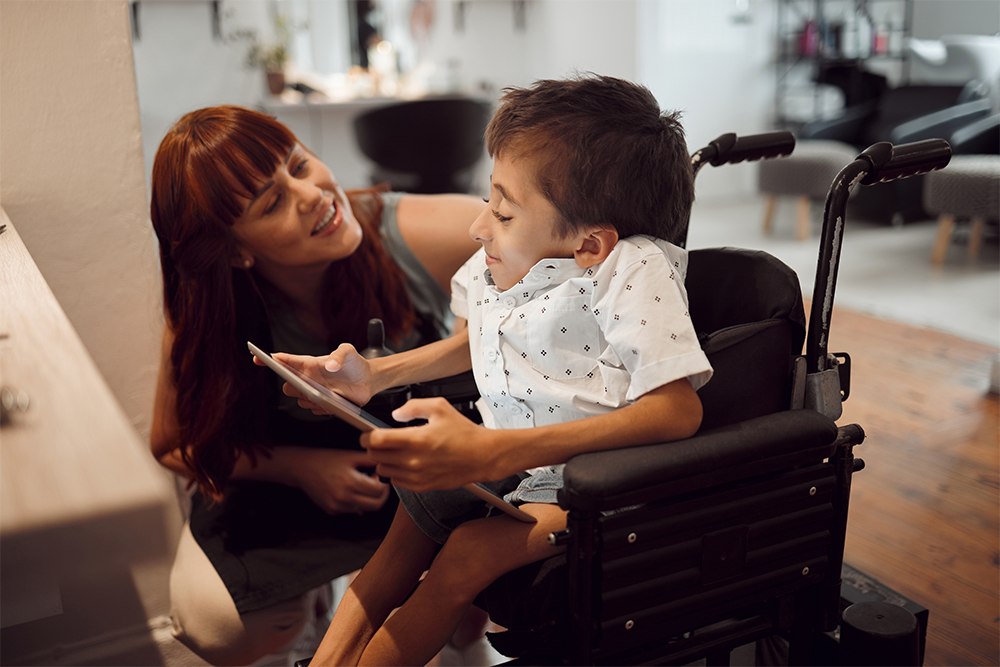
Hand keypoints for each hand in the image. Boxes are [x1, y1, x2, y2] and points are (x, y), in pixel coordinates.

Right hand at [268, 344, 374, 412]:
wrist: (368, 380)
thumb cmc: (353, 362)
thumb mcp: (348, 352)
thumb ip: (340, 354)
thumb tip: (330, 366)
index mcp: (308, 364)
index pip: (284, 362)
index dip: (269, 360)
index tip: (257, 357)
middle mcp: (307, 379)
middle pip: (287, 386)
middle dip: (293, 386)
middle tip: (305, 385)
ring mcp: (314, 393)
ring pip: (300, 400)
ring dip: (308, 399)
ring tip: (326, 395)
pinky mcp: (322, 405)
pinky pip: (314, 410)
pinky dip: (321, 407)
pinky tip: (334, 403)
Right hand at [290, 447, 390, 514]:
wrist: (302, 468)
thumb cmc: (326, 459)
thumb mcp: (350, 456)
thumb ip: (370, 460)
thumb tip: (386, 464)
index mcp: (350, 482)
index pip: (379, 491)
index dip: (383, 483)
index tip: (377, 475)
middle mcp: (344, 497)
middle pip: (375, 505)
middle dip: (380, 494)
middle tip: (375, 483)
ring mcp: (337, 506)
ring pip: (365, 509)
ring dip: (369, 499)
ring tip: (361, 484)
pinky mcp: (332, 511)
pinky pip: (352, 510)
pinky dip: (357, 502)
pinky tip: (351, 490)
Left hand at [362, 397, 499, 491]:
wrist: (482, 455)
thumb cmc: (464, 433)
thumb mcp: (440, 407)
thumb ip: (414, 406)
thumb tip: (396, 414)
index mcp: (416, 439)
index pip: (376, 441)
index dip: (367, 436)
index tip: (367, 434)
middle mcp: (414, 460)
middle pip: (375, 456)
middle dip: (374, 447)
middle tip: (381, 441)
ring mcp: (417, 476)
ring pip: (383, 470)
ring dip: (384, 460)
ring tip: (394, 452)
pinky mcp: (422, 486)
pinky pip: (396, 482)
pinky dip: (395, 473)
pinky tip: (405, 463)